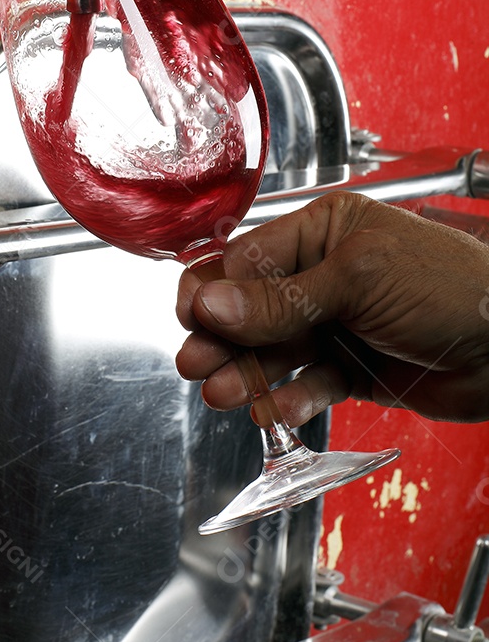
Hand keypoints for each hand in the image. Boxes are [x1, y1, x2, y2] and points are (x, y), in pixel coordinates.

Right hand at [176, 193, 488, 424]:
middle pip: (253, 307)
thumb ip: (280, 299)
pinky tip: (274, 410)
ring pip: (276, 349)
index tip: (190, 318)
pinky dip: (290, 398)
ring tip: (226, 395)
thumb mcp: (356, 281)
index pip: (248, 258)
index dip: (215, 289)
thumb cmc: (450, 287)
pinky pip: (309, 382)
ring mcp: (337, 322)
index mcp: (323, 231)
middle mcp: (323, 274)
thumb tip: (211, 302)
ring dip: (250, 373)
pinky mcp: (353, 367)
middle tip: (197, 363)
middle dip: (224, 336)